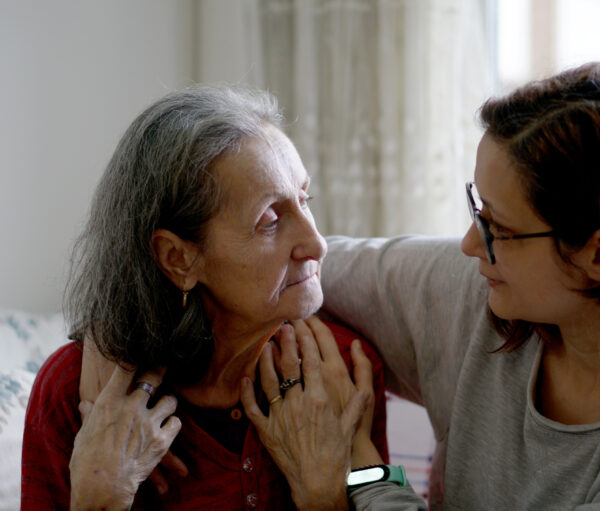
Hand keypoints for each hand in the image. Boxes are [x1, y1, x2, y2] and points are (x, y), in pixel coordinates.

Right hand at [70, 365, 180, 509]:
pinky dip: (173, 424)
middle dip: (160, 369)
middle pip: (153, 377)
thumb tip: (86, 403)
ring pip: (170, 399)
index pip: (125, 369)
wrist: (102, 489)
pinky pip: (177, 422)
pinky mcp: (162, 440)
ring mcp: (148, 423)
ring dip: (168, 402)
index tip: (142, 352)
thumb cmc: (86, 463)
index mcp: (108, 403)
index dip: (136, 357)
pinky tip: (167, 427)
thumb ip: (90, 416)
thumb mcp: (84, 436)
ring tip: (165, 406)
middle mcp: (131, 407)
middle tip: (165, 365)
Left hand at [240, 324, 368, 510]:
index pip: (311, 363)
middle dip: (286, 343)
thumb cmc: (337, 455)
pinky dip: (247, 392)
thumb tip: (362, 386)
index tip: (303, 327)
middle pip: (289, 366)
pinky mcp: (267, 430)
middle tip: (283, 326)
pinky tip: (244, 377)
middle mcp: (298, 403)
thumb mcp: (351, 426)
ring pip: (269, 381)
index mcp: (320, 399)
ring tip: (265, 344)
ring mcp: (280, 415)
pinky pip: (253, 407)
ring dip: (266, 361)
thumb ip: (357, 402)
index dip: (306, 342)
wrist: (318, 483)